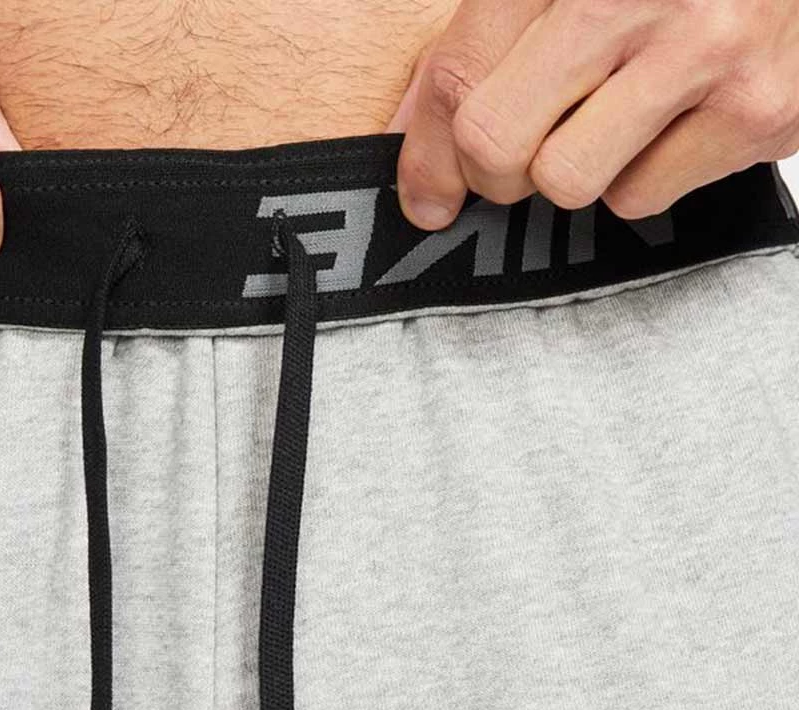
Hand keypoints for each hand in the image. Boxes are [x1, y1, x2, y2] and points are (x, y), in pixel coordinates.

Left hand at [387, 0, 798, 229]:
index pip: (456, 73)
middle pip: (495, 142)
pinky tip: (675, 119)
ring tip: (617, 116)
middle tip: (530, 145)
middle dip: (496, 169)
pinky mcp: (758, 108)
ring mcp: (705, 46)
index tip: (429, 191)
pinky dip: (644, 175)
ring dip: (575, 170)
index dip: (425, 151)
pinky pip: (639, 197)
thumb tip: (416, 174)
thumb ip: (478, 51)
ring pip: (564, 183)